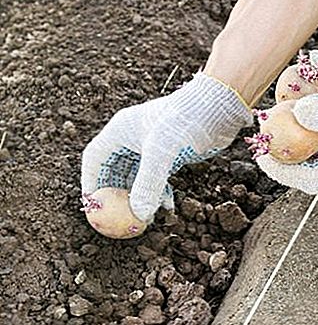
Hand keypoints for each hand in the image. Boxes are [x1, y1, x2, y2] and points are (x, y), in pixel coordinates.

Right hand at [81, 73, 251, 221]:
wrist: (219, 107)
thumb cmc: (185, 122)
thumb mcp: (162, 153)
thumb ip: (148, 184)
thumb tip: (140, 215)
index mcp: (120, 131)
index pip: (95, 159)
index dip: (91, 182)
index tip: (92, 206)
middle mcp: (133, 138)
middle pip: (115, 171)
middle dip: (116, 195)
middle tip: (119, 218)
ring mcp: (152, 146)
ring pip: (138, 177)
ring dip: (140, 197)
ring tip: (146, 216)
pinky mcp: (171, 154)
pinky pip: (157, 178)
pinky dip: (159, 192)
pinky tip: (167, 206)